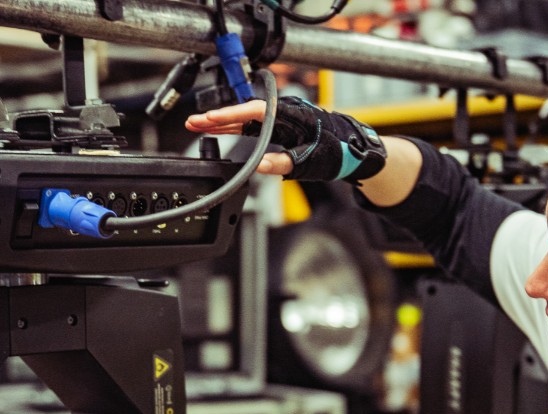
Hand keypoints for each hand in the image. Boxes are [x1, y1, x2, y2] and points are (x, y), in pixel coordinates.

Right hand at [186, 97, 386, 182]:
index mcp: (291, 115)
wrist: (354, 150)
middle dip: (218, 118)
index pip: (255, 112)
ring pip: (246, 120)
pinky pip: (253, 126)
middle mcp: (284, 113)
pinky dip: (235, 129)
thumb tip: (257, 166)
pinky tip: (218, 131)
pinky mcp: (280, 127)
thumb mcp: (309, 162)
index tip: (210, 118)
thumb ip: (282, 163)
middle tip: (192, 121)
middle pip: (245, 114)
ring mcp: (281, 119)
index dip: (231, 116)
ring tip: (197, 126)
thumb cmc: (337, 152)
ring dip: (222, 123)